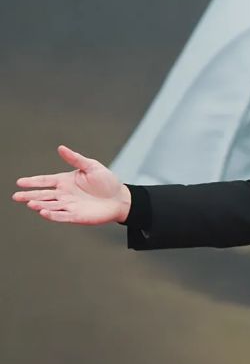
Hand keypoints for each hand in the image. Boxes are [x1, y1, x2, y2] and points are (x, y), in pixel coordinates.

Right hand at [11, 145, 130, 224]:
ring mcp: (69, 205)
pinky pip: (61, 216)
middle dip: (29, 196)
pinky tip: (43, 212)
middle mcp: (64, 194)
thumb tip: (61, 148)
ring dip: (39, 205)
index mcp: (65, 181)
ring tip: (29, 203)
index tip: (19, 182)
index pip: (45, 181)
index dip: (32, 182)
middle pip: (43, 195)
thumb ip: (75, 159)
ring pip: (50, 206)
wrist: (120, 198)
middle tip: (16, 196)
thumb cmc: (107, 182)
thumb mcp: (91, 166)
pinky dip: (52, 215)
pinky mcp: (76, 216)